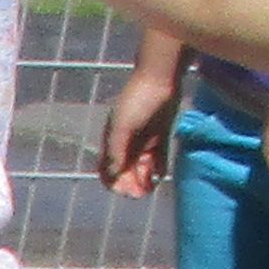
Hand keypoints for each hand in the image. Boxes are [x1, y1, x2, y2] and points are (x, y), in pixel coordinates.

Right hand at [99, 60, 181, 196]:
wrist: (160, 76)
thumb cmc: (137, 98)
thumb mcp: (123, 125)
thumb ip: (117, 150)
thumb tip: (113, 174)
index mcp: (112, 140)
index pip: (108, 170)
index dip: (115, 183)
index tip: (127, 190)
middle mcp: (126, 142)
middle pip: (125, 172)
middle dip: (132, 185)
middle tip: (143, 193)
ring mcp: (143, 139)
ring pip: (141, 167)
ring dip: (145, 179)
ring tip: (152, 186)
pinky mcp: (160, 134)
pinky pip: (157, 158)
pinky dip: (157, 169)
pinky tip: (160, 175)